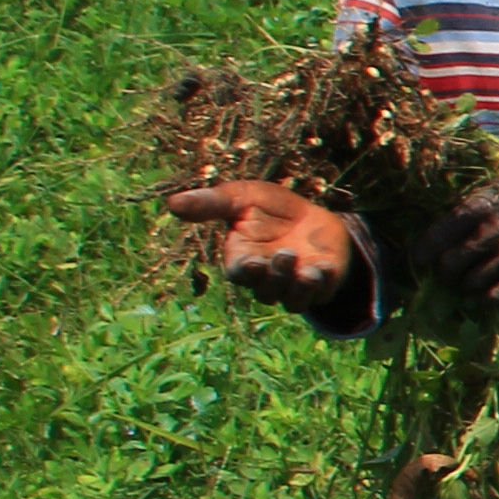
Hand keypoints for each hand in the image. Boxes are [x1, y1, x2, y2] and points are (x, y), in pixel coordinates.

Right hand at [164, 178, 358, 310]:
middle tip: (285, 254)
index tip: (253, 261)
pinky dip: (323, 285)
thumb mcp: (242, 197)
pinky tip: (326, 267)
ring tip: (308, 270)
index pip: (239, 274)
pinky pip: (320, 295)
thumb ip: (211, 203)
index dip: (246, 272)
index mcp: (242, 260)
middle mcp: (265, 279)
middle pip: (266, 290)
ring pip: (292, 300)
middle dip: (275, 276)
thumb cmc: (270, 208)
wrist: (313, 215)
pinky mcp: (320, 285)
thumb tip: (172, 204)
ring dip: (298, 287)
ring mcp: (293, 285)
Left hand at [416, 170, 498, 301]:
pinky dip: (486, 298)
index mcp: (483, 206)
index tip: (420, 259)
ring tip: (467, 283)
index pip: (440, 233)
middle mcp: (495, 231)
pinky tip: (486, 293)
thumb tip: (443, 227)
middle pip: (451, 263)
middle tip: (447, 273)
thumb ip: (473, 206)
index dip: (424, 250)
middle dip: (444, 272)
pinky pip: (497, 296)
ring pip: (472, 283)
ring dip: (464, 287)